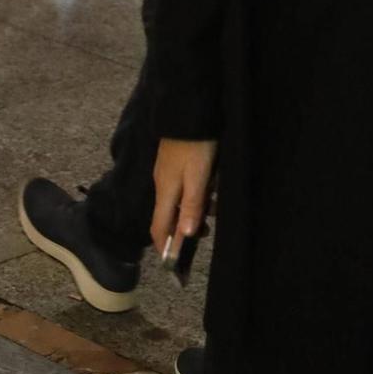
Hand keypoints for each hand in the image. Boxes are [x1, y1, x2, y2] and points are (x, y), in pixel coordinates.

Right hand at [152, 138, 217, 256]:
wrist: (190, 110)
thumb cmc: (196, 145)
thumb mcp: (198, 176)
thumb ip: (192, 205)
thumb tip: (185, 236)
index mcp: (165, 192)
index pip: (158, 228)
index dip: (165, 247)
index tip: (175, 263)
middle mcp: (162, 184)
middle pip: (169, 216)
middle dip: (185, 228)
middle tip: (206, 232)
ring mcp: (167, 172)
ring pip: (179, 200)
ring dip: (194, 208)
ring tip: (214, 206)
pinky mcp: (175, 161)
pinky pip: (183, 186)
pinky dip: (195, 193)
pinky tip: (209, 186)